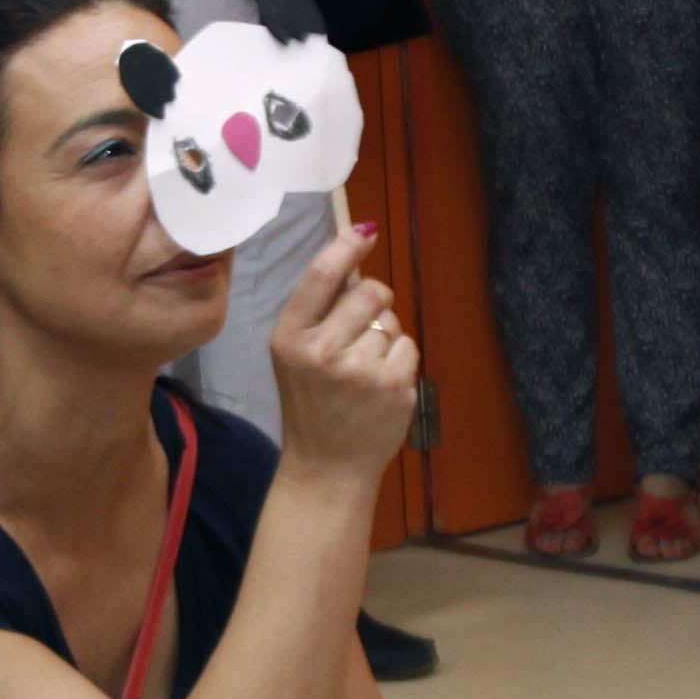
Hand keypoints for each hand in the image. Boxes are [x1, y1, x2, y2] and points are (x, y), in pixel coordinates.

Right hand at [269, 218, 422, 482]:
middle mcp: (323, 352)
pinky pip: (408, 347)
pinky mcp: (394, 388)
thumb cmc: (311, 403)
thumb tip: (353, 252)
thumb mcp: (293, 356)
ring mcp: (361, 371)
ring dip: (384, 338)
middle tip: (362, 329)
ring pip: (391, 321)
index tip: (366, 231)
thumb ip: (317, 310)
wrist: (326, 467)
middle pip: (369, 291)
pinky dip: (400, 361)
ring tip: (363, 371)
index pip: (322, 275)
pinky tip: (380, 386)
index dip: (347, 246)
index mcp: (290, 338)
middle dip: (374, 300)